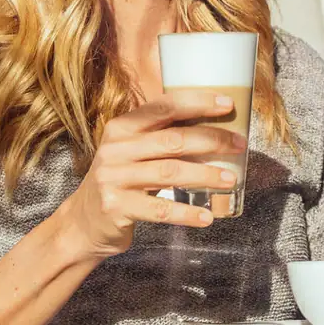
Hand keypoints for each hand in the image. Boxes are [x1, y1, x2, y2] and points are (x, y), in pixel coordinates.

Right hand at [56, 91, 246, 258]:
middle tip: (239, 145)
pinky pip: (160, 209)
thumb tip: (216, 127)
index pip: (164, 106)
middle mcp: (116, 148)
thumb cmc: (123, 181)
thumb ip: (162, 137)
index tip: (227, 103)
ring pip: (170, 172)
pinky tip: (207, 217)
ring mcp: (113, 177)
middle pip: (173, 139)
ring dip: (206, 175)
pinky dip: (187, 213)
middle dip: (212, 140)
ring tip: (231, 179)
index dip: (198, 102)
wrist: (84, 221)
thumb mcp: (133, 152)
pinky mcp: (116, 206)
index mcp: (122, 127)